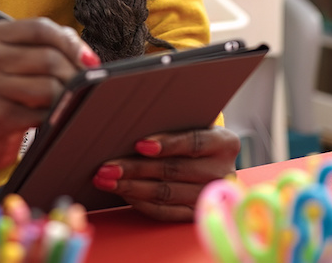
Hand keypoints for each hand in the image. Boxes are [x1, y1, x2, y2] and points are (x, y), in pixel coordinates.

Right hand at [0, 18, 99, 172]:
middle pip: (48, 57)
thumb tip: (88, 58)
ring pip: (49, 86)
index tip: (89, 60)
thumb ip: (48, 47)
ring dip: (65, 97)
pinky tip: (48, 120)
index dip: (71, 43)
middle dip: (74, 74)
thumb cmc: (6, 94)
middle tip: (83, 87)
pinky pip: (42, 114)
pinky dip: (53, 117)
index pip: (40, 28)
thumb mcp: (18, 62)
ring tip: (62, 103)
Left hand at [92, 127, 241, 220]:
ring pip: (166, 193)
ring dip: (131, 187)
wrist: (211, 162)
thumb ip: (171, 120)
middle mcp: (222, 172)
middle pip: (174, 170)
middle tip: (107, 166)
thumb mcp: (193, 123)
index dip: (167, 144)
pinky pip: (165, 212)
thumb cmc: (193, 134)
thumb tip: (130, 116)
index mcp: (225, 143)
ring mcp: (209, 195)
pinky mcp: (196, 214)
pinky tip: (123, 193)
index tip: (139, 144)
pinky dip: (141, 203)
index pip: (194, 142)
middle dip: (136, 168)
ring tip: (106, 180)